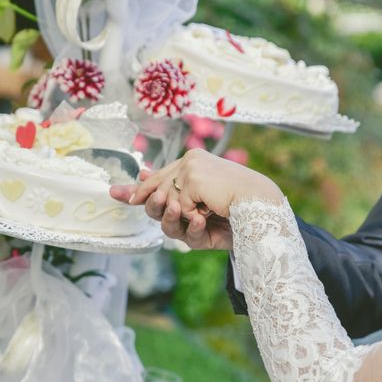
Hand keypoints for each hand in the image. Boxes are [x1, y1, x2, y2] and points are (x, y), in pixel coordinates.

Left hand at [110, 149, 282, 249]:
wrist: (262, 207)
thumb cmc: (236, 210)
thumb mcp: (199, 209)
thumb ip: (173, 199)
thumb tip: (138, 183)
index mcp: (192, 164)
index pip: (159, 177)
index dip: (139, 189)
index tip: (118, 194)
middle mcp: (189, 161)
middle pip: (156, 192)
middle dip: (158, 209)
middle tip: (179, 217)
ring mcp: (189, 168)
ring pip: (165, 203)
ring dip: (180, 217)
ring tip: (200, 217)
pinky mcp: (192, 178)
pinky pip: (179, 209)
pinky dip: (193, 219)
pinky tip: (208, 215)